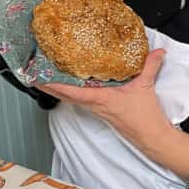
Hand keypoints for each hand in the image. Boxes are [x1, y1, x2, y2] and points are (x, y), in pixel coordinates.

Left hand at [42, 50, 188, 178]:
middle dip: (48, 85)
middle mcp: (95, 105)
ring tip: (45, 77)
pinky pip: (81, 99)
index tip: (39, 77)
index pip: (71, 91)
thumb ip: (150, 65)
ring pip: (71, 98)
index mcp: (100, 99)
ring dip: (57, 88)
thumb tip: (155, 51)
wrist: (151, 137)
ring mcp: (96, 109)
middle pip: (65, 95)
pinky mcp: (101, 111)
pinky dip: (71, 91)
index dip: (53, 84)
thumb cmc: (145, 119)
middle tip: (33, 74)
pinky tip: (70, 84)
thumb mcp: (146, 87)